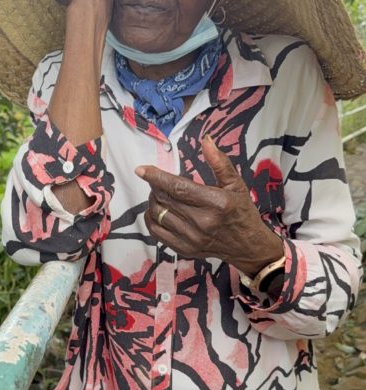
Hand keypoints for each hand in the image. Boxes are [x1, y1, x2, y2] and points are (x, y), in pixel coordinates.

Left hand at [136, 135, 284, 275]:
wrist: (247, 246)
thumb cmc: (241, 211)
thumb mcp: (236, 184)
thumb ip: (219, 162)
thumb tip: (205, 140)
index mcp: (216, 203)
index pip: (177, 187)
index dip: (156, 177)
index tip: (142, 169)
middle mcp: (202, 222)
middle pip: (164, 199)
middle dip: (155, 186)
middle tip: (159, 181)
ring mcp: (192, 238)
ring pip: (157, 215)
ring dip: (153, 201)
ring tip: (161, 194)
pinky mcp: (184, 249)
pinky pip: (156, 232)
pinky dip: (151, 218)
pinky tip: (159, 210)